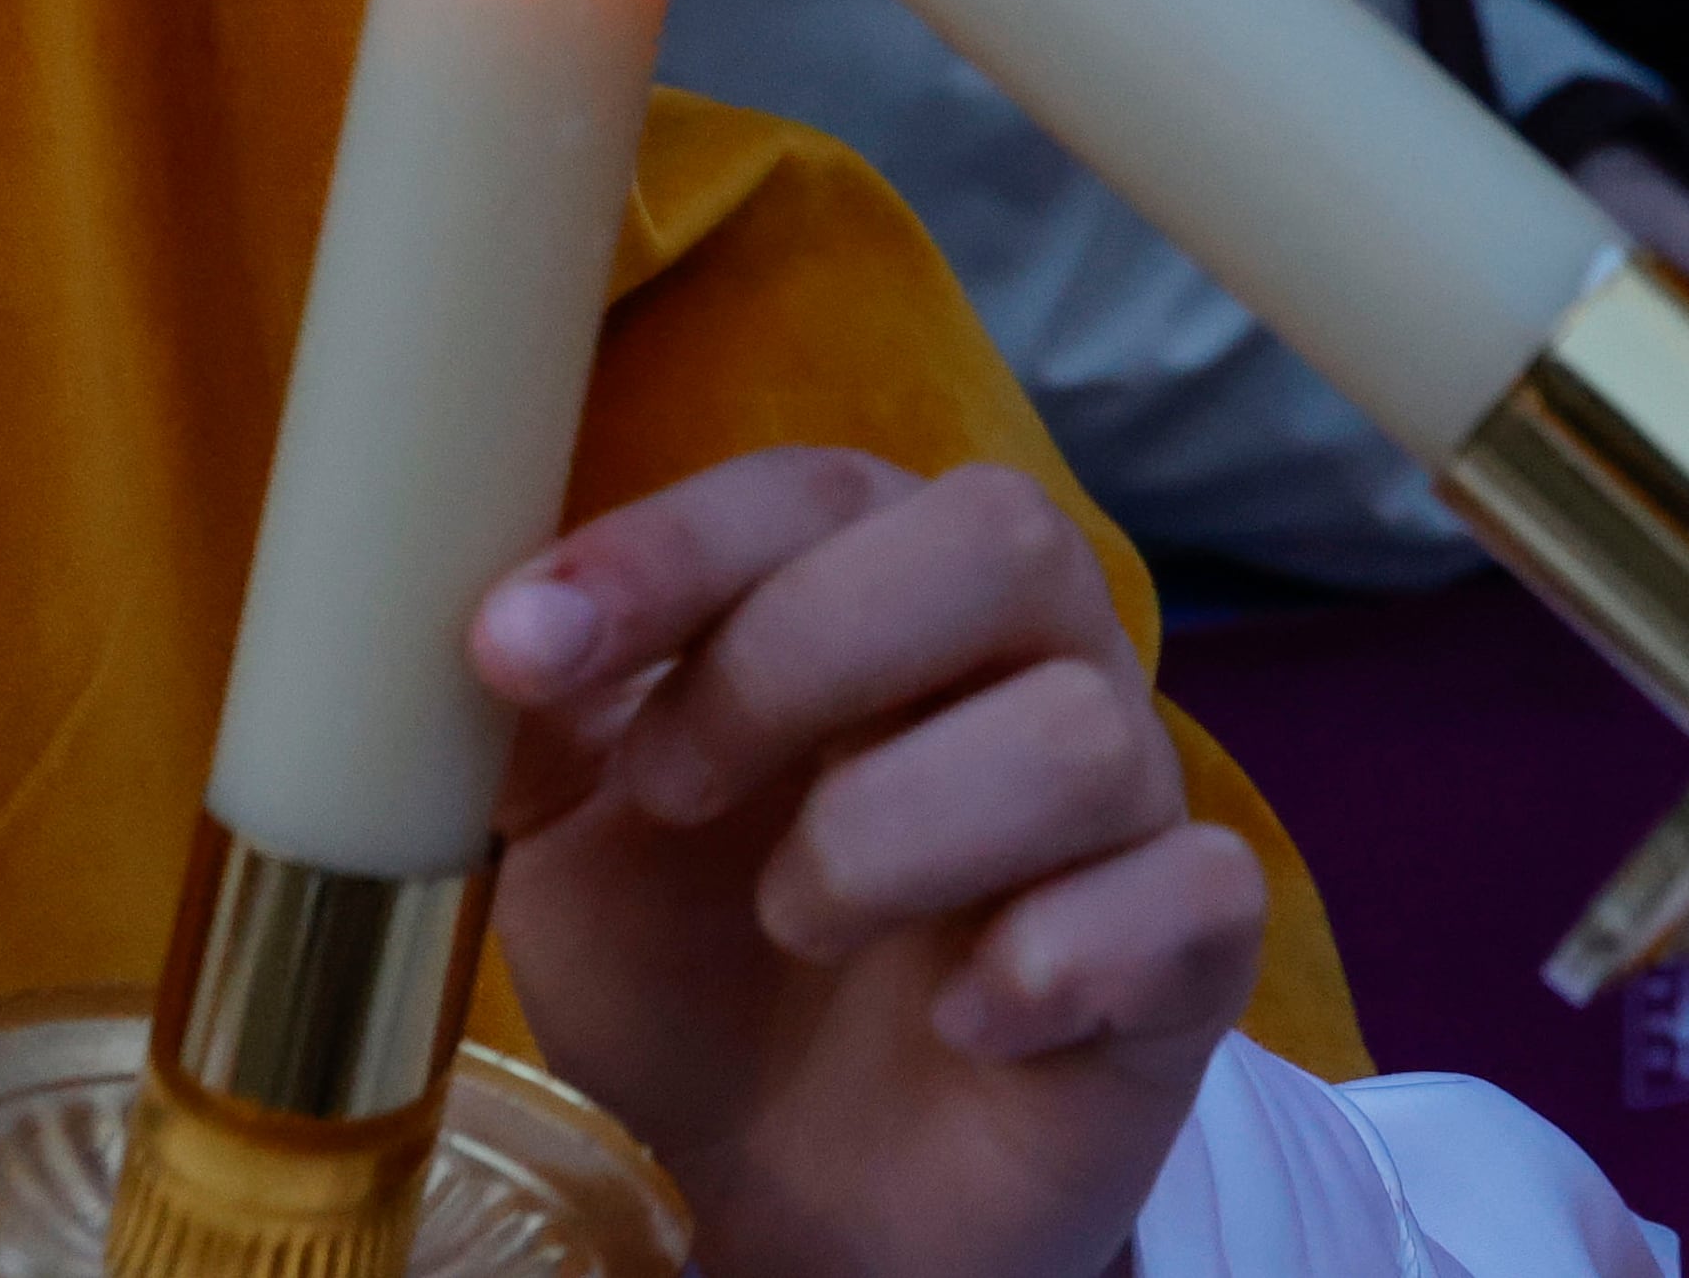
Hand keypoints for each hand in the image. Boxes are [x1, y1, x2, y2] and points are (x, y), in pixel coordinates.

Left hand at [469, 452, 1266, 1277]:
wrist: (797, 1198)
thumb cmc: (692, 969)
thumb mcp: (566, 842)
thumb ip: (532, 725)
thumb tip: (497, 635)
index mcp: (874, 585)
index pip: (816, 490)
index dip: (671, 549)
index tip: (515, 645)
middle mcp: (1026, 655)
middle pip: (1001, 535)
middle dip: (804, 654)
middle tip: (673, 788)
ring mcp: (1125, 799)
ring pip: (1084, 731)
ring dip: (895, 835)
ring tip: (797, 924)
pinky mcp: (1189, 953)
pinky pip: (1191, 895)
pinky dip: (1057, 960)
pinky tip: (962, 1021)